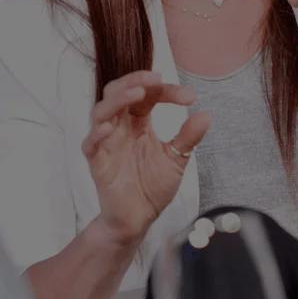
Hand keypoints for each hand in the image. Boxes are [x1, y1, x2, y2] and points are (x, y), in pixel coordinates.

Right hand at [82, 71, 209, 242]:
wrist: (137, 220)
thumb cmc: (152, 187)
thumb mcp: (176, 158)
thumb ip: (188, 136)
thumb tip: (206, 114)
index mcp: (139, 122)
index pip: (148, 96)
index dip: (167, 91)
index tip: (189, 96)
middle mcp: (120, 127)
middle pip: (118, 92)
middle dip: (134, 80)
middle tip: (155, 79)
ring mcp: (106, 143)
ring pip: (102, 110)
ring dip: (118, 99)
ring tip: (136, 93)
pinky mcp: (97, 162)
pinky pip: (90, 143)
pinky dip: (97, 133)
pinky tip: (109, 128)